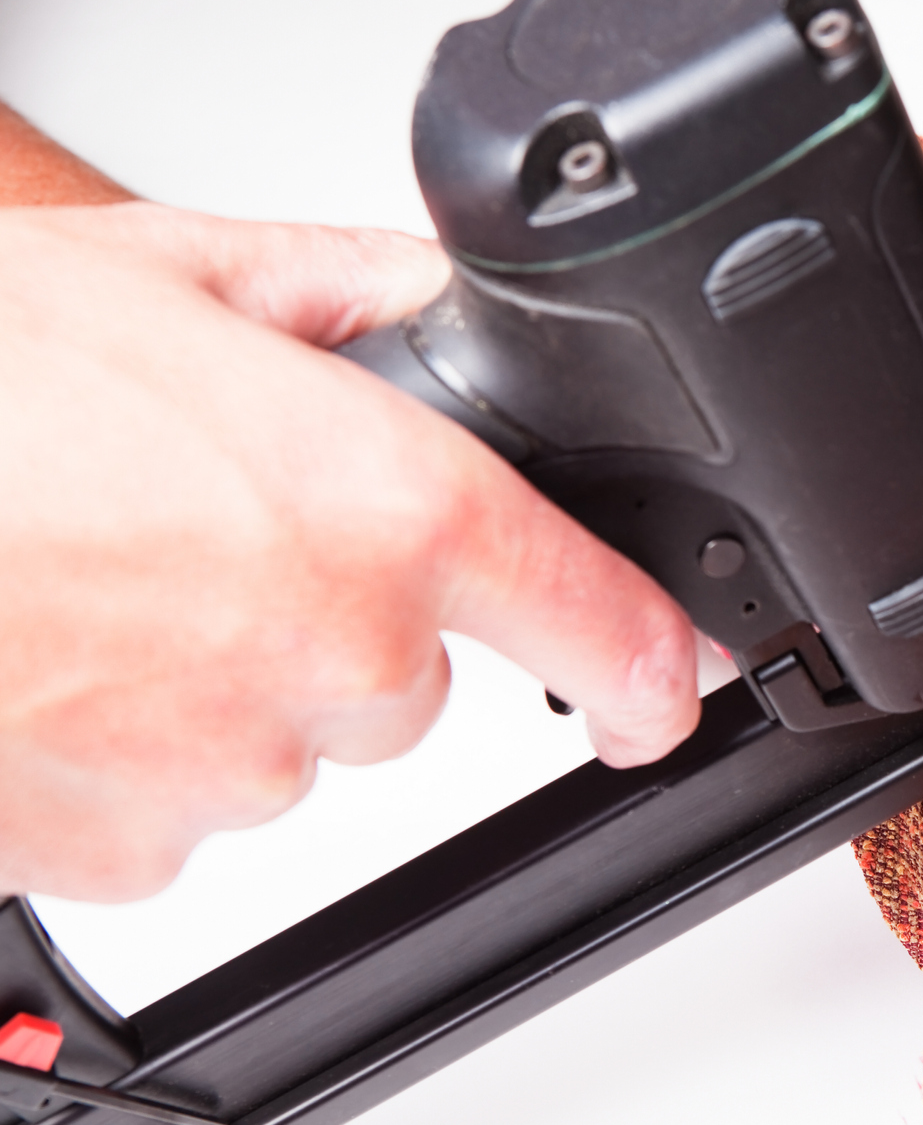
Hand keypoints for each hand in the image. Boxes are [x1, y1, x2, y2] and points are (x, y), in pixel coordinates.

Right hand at [0, 202, 702, 899]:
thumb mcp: (169, 272)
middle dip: (337, 616)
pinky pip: (181, 816)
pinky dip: (135, 750)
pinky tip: (52, 652)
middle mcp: (327, 655)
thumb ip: (351, 295)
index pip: (597, 623)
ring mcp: (224, 770)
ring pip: (287, 745)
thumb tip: (449, 310)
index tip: (660, 691)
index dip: (647, 663)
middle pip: (408, 680)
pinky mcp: (124, 852)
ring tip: (95, 574)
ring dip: (223, 679)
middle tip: (200, 526)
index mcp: (379, 511)